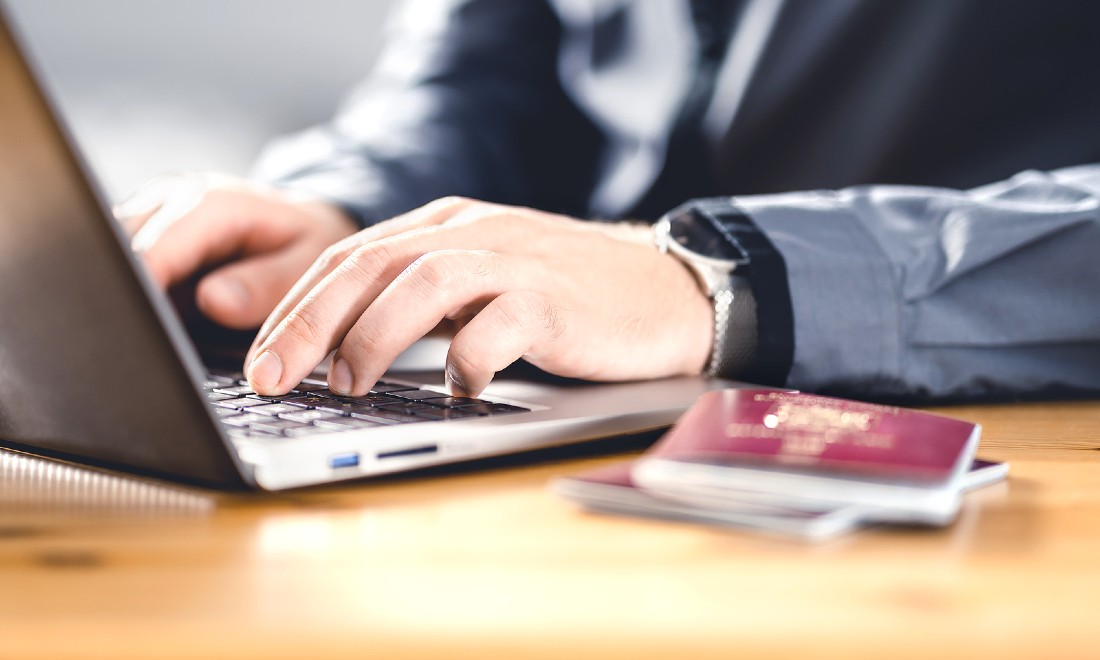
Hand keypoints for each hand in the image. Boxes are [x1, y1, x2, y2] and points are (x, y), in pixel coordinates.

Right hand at [116, 173, 358, 328]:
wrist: (302, 224)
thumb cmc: (306, 242)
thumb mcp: (307, 261)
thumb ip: (266, 283)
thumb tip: (214, 301)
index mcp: (212, 203)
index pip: (157, 243)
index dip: (141, 282)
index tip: (136, 321)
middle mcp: (171, 203)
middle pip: (118, 244)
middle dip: (122, 290)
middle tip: (138, 340)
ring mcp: (150, 220)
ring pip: (109, 255)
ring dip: (119, 292)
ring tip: (139, 337)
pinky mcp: (141, 243)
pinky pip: (118, 267)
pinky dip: (125, 296)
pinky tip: (141, 327)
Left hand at [244, 197, 713, 396]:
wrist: (664, 289)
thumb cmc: (566, 296)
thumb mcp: (482, 282)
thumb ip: (422, 298)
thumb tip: (340, 350)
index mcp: (445, 225)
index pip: (348, 257)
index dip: (293, 307)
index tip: (258, 359)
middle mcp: (472, 233)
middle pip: (367, 265)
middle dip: (306, 322)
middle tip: (267, 376)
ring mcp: (514, 261)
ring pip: (420, 284)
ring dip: (370, 337)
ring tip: (345, 385)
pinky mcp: (553, 300)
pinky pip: (494, 327)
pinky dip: (463, 362)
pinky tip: (456, 389)